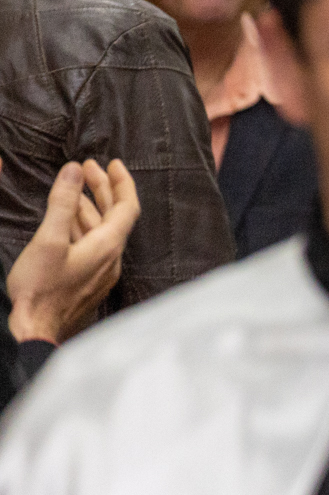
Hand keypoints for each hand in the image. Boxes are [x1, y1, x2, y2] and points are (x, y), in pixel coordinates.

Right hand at [6, 159, 139, 343]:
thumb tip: (74, 171)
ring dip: (89, 207)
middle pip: (114, 216)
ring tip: (73, 187)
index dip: (121, 182)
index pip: (127, 206)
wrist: (35, 331)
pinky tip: (66, 219)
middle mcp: (111, 258)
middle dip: (102, 189)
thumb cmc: (41, 289)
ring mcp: (100, 271)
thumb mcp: (48, 240)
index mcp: (107, 246)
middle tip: (87, 167)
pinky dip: (81, 226)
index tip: (111, 163)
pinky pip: (90, 245)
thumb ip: (62, 203)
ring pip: (100, 231)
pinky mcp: (87, 280)